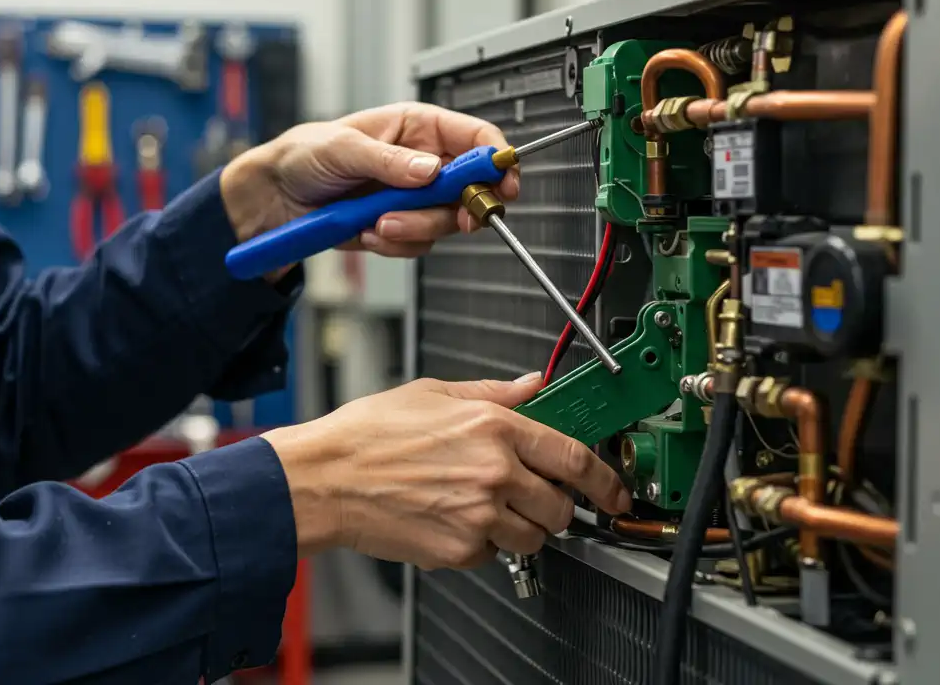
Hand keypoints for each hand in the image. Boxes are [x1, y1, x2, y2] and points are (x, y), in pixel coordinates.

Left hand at [219, 102, 517, 258]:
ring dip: (414, 228)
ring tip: (377, 223)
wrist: (275, 198)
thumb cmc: (305, 154)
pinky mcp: (398, 226)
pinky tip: (366, 232)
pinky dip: (393, 243)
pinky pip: (416, 244)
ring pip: (443, 222)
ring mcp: (412, 197)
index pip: (475, 137)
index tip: (502, 184)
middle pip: (469, 188)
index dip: (495, 159)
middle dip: (457, 209)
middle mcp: (422, 162)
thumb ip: (389, 161)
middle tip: (453, 222)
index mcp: (417, 127)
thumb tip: (430, 171)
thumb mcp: (343, 147)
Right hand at [262, 374, 631, 569]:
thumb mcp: (433, 393)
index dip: (605, 479)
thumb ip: (493, 392)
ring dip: (521, 528)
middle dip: (554, 506)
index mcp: (494, 427)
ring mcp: (478, 514)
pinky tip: (455, 519)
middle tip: (531, 497)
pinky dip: (484, 544)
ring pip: (533, 537)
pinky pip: (494, 554)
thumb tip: (533, 384)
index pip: (574, 457)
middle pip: (560, 506)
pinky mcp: (459, 549)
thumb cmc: (368, 436)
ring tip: (485, 508)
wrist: (324, 479)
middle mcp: (494, 472)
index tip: (615, 491)